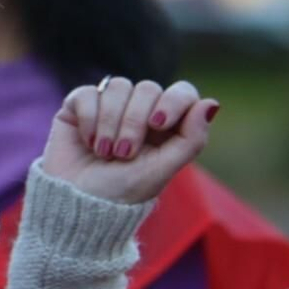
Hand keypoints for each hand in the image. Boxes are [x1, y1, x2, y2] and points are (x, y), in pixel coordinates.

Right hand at [41, 77, 219, 203]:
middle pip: (147, 88)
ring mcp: (108, 106)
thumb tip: (211, 103)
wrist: (76, 202)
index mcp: (166, 126)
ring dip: (110, 122)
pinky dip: (89, 119)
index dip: (172, 101)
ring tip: (104, 151)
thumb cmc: (122, 191)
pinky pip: (88, 93)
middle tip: (123, 153)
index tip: (158, 124)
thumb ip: (191, 139)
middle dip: (134, 121)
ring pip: (118, 86)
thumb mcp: (162, 170)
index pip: (182, 92)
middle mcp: (139, 111)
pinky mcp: (79, 105)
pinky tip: (88, 141)